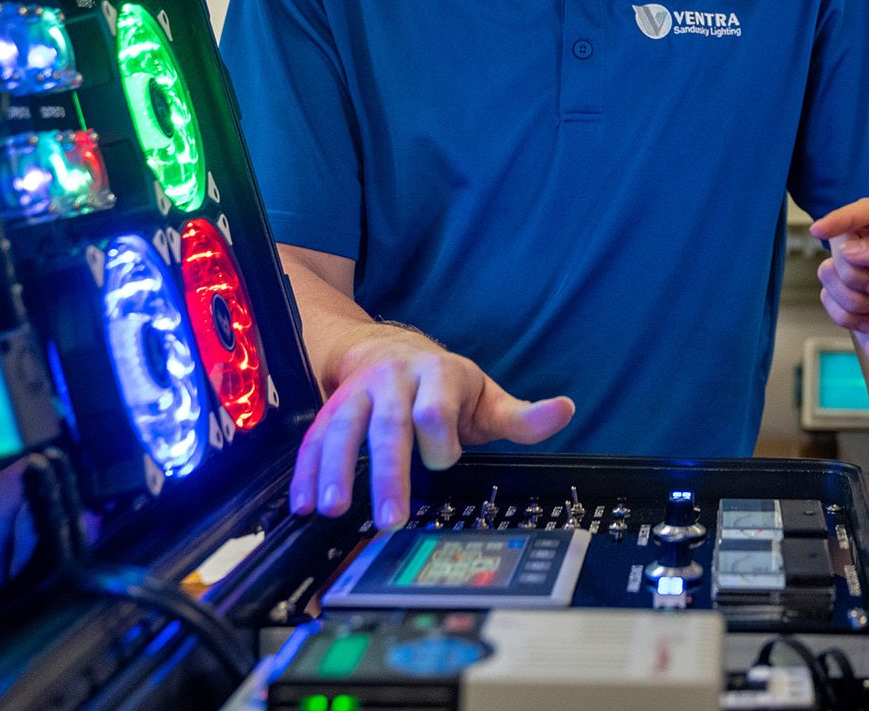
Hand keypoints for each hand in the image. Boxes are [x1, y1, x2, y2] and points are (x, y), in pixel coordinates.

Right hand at [289, 324, 572, 527]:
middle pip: (388, 425)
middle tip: (390, 517)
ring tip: (333, 509)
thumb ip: (522, 416)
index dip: (439, 439)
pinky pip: (313, 439)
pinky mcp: (330, 409)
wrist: (389, 351)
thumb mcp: (486, 397)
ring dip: (334, 470)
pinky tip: (303, 503)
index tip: (443, 463)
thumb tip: (565, 411)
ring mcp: (357, 393)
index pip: (435, 409)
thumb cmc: (445, 386)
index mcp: (438, 376)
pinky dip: (307, 471)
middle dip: (388, 472)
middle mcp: (393, 381)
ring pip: (342, 429)